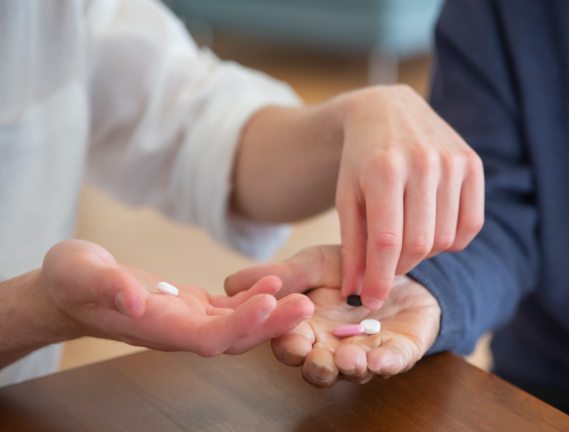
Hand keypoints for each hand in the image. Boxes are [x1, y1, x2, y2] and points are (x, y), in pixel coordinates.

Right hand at [41, 240, 312, 355]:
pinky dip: (252, 298)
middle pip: (233, 337)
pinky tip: (274, 282)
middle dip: (271, 323)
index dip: (240, 324)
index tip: (270, 303)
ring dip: (270, 313)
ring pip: (236, 324)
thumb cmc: (70, 280)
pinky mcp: (190, 306)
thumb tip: (135, 298)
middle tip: (307, 304)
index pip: (207, 337)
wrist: (67, 289)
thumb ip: (108, 286)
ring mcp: (186, 320)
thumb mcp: (80, 273)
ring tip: (303, 295)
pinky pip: (228, 308)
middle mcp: (177, 330)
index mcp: (155, 327)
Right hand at [225, 245, 440, 386]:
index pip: (289, 345)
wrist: (400, 263)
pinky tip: (379, 359)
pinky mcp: (397, 351)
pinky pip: (392, 363)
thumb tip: (231, 283)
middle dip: (316, 366)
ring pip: (352, 372)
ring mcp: (365, 353)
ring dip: (348, 369)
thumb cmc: (351, 267)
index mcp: (306, 329)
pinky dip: (386, 364)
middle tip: (316, 356)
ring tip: (348, 359)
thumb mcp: (314, 264)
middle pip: (317, 368)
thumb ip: (282, 275)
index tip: (290, 336)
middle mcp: (332, 347)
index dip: (288, 344)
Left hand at [334, 85, 483, 309]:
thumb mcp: (347, 199)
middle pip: (420, 243)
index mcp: (384, 169)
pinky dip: (453, 240)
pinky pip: (471, 224)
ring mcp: (452, 161)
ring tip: (407, 239)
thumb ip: (352, 247)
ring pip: (446, 238)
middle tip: (388, 265)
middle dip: (401, 266)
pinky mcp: (472, 163)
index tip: (371, 300)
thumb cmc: (361, 160)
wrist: (386, 111)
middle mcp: (422, 162)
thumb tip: (357, 294)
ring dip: (425, 252)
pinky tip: (432, 229)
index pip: (387, 241)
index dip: (380, 278)